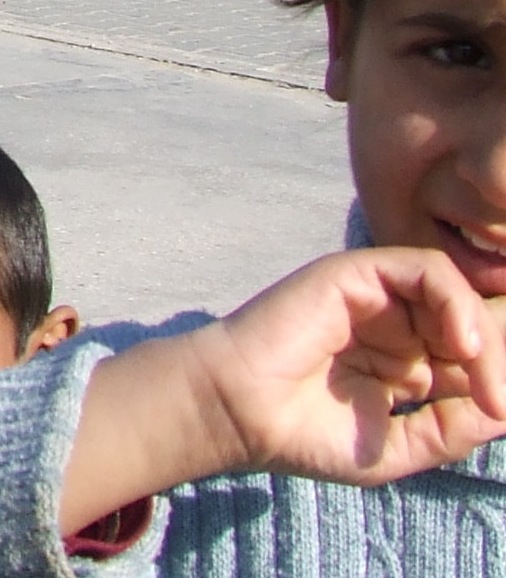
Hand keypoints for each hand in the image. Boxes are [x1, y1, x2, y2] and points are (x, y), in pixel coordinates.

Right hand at [61, 248, 505, 533]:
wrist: (239, 413)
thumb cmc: (301, 435)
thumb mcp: (396, 448)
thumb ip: (453, 429)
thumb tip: (504, 408)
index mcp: (405, 364)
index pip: (472, 355)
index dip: (494, 374)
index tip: (502, 407)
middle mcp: (395, 326)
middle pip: (473, 323)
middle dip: (496, 356)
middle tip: (498, 398)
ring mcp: (377, 298)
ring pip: (457, 295)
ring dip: (484, 337)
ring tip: (481, 376)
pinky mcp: (357, 274)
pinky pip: (427, 271)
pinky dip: (455, 300)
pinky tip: (461, 342)